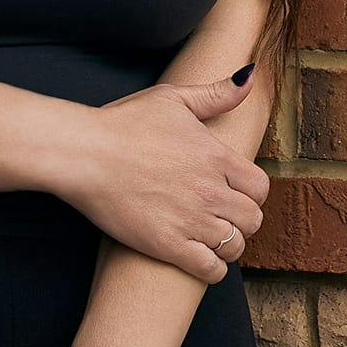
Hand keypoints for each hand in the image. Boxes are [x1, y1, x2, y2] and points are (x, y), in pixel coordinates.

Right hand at [51, 70, 268, 283]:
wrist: (86, 154)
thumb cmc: (124, 123)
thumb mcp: (173, 98)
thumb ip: (216, 93)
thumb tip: (249, 76)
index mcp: (216, 157)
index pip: (260, 188)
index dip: (252, 193)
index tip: (236, 193)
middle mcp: (211, 191)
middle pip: (253, 219)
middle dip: (242, 220)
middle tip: (224, 217)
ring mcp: (191, 220)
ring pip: (235, 247)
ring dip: (227, 244)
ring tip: (211, 237)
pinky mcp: (168, 245)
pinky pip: (210, 269)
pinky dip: (212, 268)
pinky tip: (199, 258)